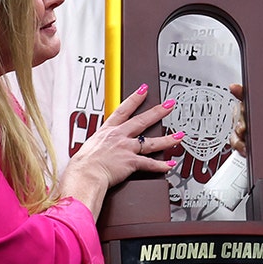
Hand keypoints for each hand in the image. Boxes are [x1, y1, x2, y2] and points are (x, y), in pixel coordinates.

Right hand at [60, 84, 181, 213]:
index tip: (144, 90)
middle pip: (142, 121)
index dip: (135, 98)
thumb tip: (99, 148)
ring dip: (167, 139)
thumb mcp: (89, 147)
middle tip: (170, 104)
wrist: (85, 173)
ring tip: (179, 136)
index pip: (123, 109)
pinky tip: (169, 165)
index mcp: (107, 130)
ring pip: (151, 142)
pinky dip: (160, 166)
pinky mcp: (130, 162)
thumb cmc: (83, 164)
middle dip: (158, 111)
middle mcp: (119, 136)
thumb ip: (99, 145)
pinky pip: (149, 164)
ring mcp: (126, 148)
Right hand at [228, 83, 262, 172]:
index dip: (246, 90)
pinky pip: (236, 141)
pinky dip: (238, 143)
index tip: (239, 89)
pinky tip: (245, 146)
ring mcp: (255, 134)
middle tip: (247, 120)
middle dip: (241, 112)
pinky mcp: (249, 147)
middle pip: (244, 109)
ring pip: (237, 124)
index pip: (259, 96)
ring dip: (239, 128)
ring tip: (245, 132)